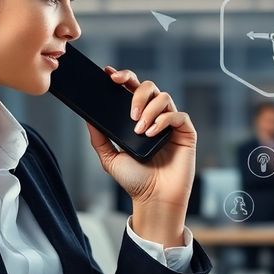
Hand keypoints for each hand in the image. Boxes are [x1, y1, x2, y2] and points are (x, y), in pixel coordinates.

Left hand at [86, 66, 195, 245]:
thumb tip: (87, 116)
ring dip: (148, 109)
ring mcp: (170, 124)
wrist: (153, 199)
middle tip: (127, 105)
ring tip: (138, 129)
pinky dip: (164, 120)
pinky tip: (152, 132)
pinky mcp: (185, 133)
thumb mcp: (109, 158)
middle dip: (136, 91)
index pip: (131, 90)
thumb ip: (98, 137)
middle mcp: (155, 117)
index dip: (123, 77)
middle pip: (149, 87)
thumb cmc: (134, 180)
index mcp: (137, 118)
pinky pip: (178, 115)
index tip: (109, 74)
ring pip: (163, 97)